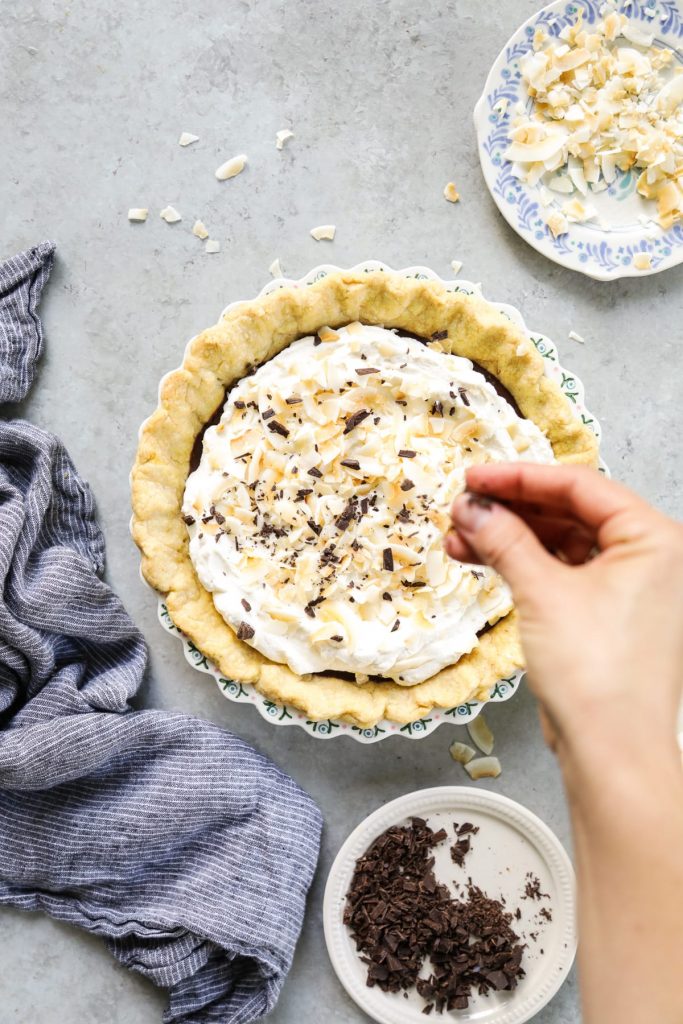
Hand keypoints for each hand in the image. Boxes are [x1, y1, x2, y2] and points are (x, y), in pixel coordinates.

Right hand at [445, 463, 682, 756]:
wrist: (611, 753)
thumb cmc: (598, 675)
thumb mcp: (542, 592)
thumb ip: (504, 539)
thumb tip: (472, 507)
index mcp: (654, 539)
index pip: (580, 486)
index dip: (520, 478)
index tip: (476, 477)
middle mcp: (649, 558)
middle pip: (569, 512)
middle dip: (511, 510)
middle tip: (464, 507)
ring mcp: (628, 587)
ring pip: (560, 543)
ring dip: (509, 539)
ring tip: (459, 537)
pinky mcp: (606, 614)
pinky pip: (560, 573)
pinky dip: (521, 566)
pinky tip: (479, 559)